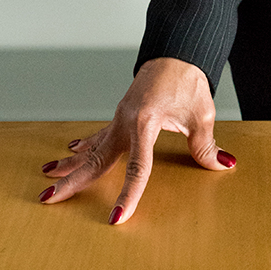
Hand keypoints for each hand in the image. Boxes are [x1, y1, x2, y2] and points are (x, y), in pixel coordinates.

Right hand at [37, 57, 235, 224]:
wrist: (177, 52)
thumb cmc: (189, 81)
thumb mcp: (201, 114)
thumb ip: (206, 144)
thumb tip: (222, 164)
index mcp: (145, 122)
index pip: (137, 167)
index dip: (129, 194)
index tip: (117, 217)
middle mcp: (126, 121)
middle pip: (98, 159)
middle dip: (73, 181)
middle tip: (49, 199)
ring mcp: (121, 117)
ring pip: (93, 147)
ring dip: (71, 163)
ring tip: (48, 176)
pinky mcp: (122, 114)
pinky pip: (100, 134)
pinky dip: (86, 145)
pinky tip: (73, 152)